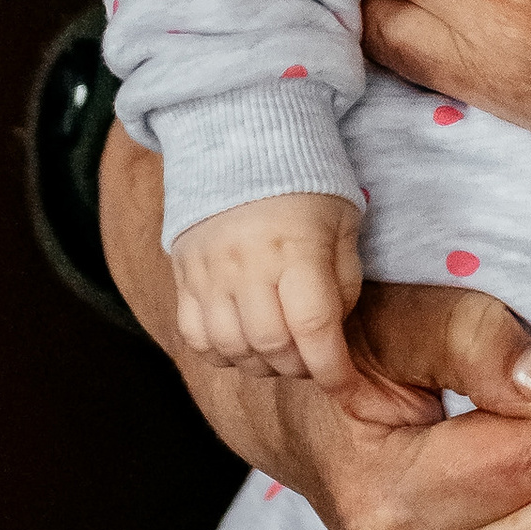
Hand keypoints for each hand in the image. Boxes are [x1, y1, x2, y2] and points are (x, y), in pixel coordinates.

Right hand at [172, 191, 368, 398]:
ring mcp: (209, 273)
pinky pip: (196, 338)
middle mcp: (247, 265)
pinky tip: (244, 341)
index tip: (347, 388)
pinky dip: (223, 353)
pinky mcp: (183, 276)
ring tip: (281, 348)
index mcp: (295, 248)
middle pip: (272, 347)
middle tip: (314, 356)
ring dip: (263, 364)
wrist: (240, 141)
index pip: (313, 329)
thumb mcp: (344, 221)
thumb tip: (332, 334)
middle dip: (301, 367)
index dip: (333, 371)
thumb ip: (343, 280)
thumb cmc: (306, 182)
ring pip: (232, 350)